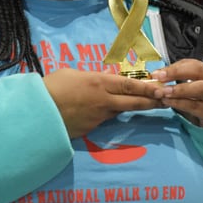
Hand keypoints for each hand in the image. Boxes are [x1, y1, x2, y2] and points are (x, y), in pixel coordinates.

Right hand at [43, 68, 162, 138]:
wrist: (37, 112)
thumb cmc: (51, 87)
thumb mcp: (72, 74)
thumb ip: (91, 77)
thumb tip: (100, 79)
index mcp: (100, 83)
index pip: (130, 85)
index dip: (148, 87)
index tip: (162, 89)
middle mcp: (104, 101)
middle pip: (134, 102)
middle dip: (151, 102)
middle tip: (165, 101)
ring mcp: (98, 117)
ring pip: (118, 111)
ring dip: (126, 108)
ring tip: (137, 104)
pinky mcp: (90, 129)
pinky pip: (101, 120)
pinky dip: (103, 116)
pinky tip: (95, 113)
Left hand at [150, 59, 202, 127]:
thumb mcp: (195, 85)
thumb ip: (180, 77)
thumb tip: (158, 75)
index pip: (194, 64)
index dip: (175, 67)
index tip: (157, 73)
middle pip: (200, 72)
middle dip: (177, 73)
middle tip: (159, 79)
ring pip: (202, 89)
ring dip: (180, 89)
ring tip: (164, 92)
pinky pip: (196, 106)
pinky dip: (180, 103)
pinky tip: (169, 102)